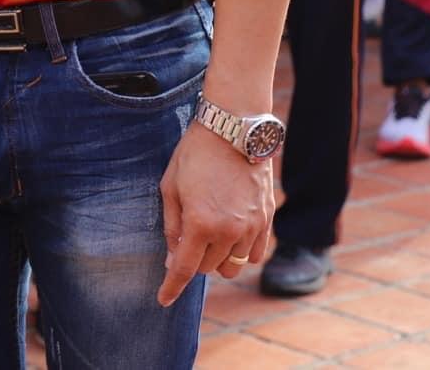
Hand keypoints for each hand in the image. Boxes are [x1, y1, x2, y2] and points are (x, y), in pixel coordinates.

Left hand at [157, 119, 272, 305]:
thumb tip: (173, 259)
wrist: (233, 128)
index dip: (171, 287)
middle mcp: (228, 231)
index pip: (184, 269)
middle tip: (187, 239)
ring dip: (217, 259)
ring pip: (233, 266)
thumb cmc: (194, 154)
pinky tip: (230, 236)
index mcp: (200, 223)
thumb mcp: (170, 187)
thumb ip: (172, 227)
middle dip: (193, 260)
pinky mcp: (266, 219)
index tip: (163, 300)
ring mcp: (251, 227)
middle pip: (208, 268)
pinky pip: (254, 254)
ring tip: (209, 235)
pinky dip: (240, 252)